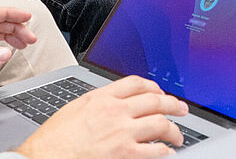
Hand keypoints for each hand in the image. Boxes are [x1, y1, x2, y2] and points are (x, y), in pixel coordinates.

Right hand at [14, 76, 188, 157]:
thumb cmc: (53, 140)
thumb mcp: (75, 109)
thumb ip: (98, 103)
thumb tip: (115, 103)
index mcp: (101, 97)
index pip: (136, 83)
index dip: (154, 87)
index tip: (160, 92)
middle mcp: (115, 111)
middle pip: (155, 100)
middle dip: (173, 105)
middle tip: (182, 110)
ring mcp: (122, 133)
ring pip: (160, 123)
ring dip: (174, 130)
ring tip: (177, 136)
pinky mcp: (125, 154)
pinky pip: (155, 151)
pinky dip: (165, 152)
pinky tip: (166, 153)